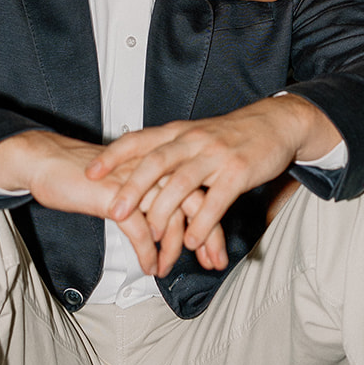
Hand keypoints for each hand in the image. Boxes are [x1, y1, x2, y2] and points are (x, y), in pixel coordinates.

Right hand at [0, 131, 225, 278]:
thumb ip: (151, 199)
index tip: (217, 251)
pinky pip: (139, 229)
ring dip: (174, 249)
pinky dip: (147, 252)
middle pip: (195, 202)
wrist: (47, 160)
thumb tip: (172, 226)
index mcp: (159, 163)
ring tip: (172, 269)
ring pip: (170, 216)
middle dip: (207, 236)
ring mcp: (134, 181)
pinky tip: (149, 266)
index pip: (199, 191)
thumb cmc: (85, 175)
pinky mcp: (113, 195)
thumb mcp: (127, 186)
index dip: (212, 223)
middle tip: (213, 263)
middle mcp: (153, 169)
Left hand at [87, 96, 336, 268]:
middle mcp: (193, 140)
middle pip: (156, 162)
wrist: (274, 123)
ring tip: (152, 235)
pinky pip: (216, 200)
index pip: (138, 140)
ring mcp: (215, 156)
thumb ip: (168, 152)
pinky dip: (201, 223)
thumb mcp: (194, 135)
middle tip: (113, 212)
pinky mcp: (238, 172)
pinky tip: (191, 241)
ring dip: (164, 211)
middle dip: (132, 188)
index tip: (89, 172)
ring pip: (182, 183)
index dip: (113, 156)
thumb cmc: (228, 135)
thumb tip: (133, 174)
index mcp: (178, 132)